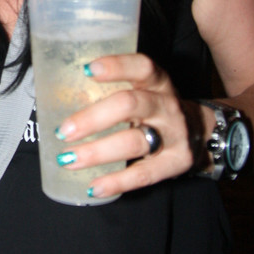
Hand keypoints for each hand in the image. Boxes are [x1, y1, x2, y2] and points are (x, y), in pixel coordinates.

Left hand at [54, 53, 200, 198]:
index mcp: (155, 81)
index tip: (86, 70)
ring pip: (134, 142)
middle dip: (93, 118)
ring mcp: (174, 134)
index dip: (116, 66)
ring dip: (97, 152)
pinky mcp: (176, 162)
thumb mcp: (141, 89)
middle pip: (131, 105)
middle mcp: (166, 104)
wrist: (200, 131)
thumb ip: (110, 90)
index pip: (141, 66)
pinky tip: (93, 187)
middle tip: (64, 131)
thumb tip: (53, 97)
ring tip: (68, 159)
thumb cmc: (153, 107)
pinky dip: (116, 182)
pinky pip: (144, 174)